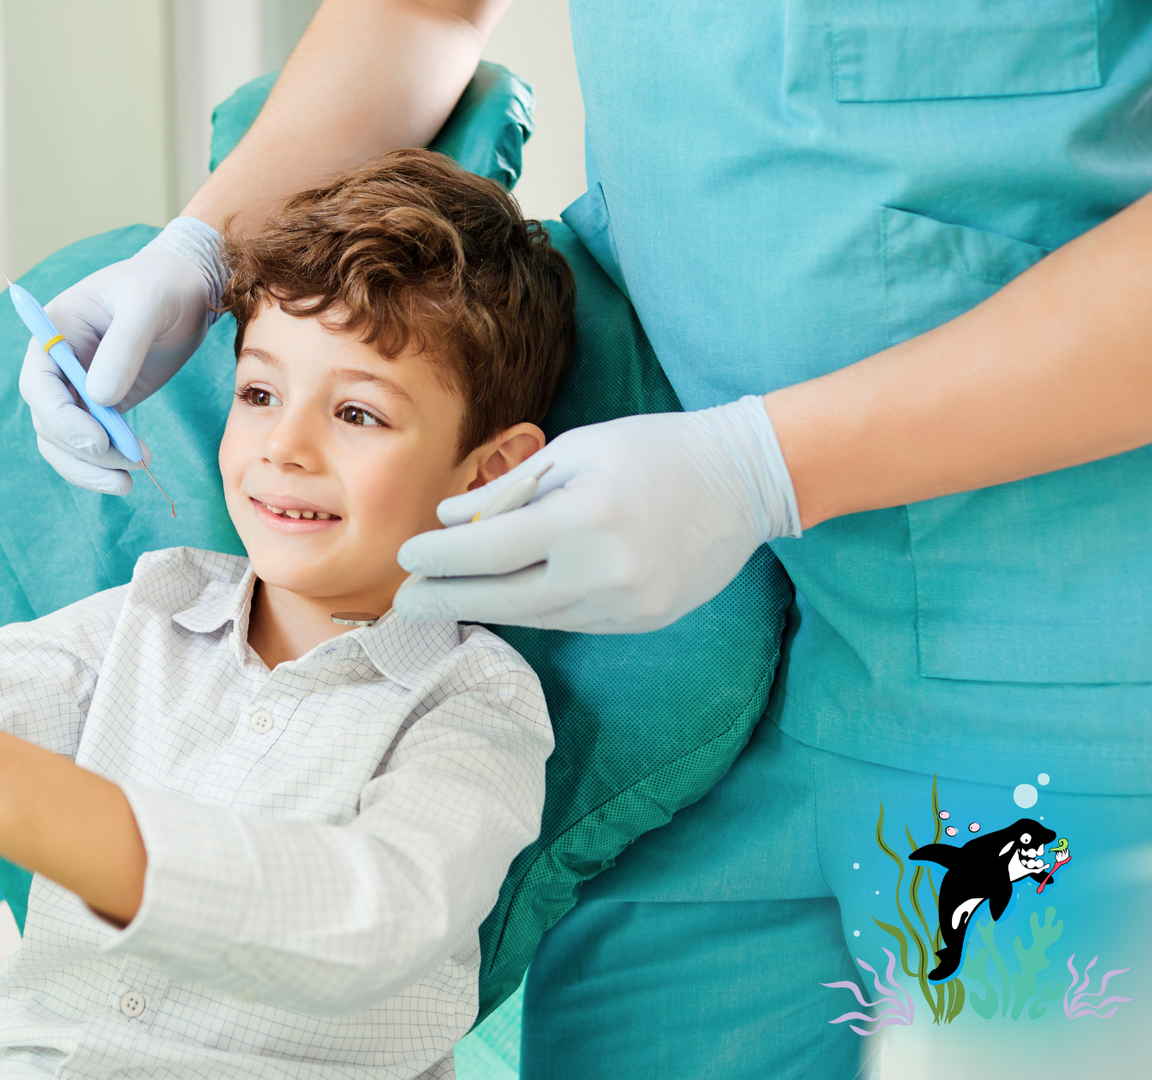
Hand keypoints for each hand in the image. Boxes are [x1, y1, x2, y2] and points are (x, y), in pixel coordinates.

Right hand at [19, 217, 226, 494]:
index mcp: (54, 332)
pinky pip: (89, 445)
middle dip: (83, 451)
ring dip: (91, 468)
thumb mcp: (146, 304)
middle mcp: (56, 365)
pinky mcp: (99, 406)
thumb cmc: (161, 285)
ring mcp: (76, 388)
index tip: (98, 441)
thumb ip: (123, 347)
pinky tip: (131, 472)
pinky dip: (104, 464)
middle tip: (129, 464)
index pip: (38, 384)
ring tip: (129, 481)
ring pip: (64, 443)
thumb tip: (100, 398)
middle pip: (48, 422)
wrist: (185, 290)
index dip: (61, 419)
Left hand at [394, 396, 800, 632]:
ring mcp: (628, 605)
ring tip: (447, 596)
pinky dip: (534, 607)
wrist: (746, 480)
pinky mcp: (643, 621)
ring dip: (487, 606)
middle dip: (447, 599)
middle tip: (405, 599)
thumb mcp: (578, 449)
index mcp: (585, 518)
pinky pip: (571, 620)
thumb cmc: (655, 450)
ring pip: (537, 616)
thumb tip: (450, 520)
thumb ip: (511, 489)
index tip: (407, 557)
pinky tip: (507, 595)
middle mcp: (606, 572)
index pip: (489, 551)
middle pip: (504, 598)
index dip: (440, 559)